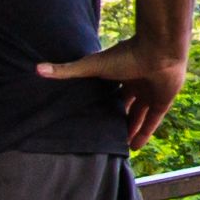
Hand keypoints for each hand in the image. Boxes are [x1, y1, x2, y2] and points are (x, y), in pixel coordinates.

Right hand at [42, 37, 189, 151]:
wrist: (160, 51)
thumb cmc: (126, 55)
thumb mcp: (92, 66)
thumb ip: (67, 70)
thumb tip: (36, 69)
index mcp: (119, 73)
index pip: (109, 93)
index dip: (102, 105)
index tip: (90, 119)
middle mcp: (135, 83)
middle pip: (125, 106)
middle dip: (117, 120)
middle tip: (105, 137)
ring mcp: (150, 92)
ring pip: (139, 115)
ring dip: (131, 130)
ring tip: (119, 148)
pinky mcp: (163, 101)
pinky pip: (153, 120)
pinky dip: (145, 133)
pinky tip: (134, 148)